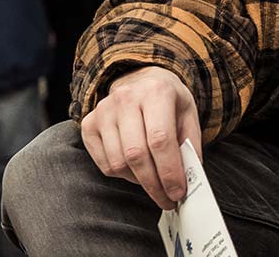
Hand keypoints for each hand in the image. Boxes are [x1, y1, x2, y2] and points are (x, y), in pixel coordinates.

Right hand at [79, 65, 201, 209]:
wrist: (140, 80)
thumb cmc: (168, 101)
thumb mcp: (188, 115)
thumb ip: (190, 145)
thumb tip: (190, 180)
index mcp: (156, 92)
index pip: (160, 140)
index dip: (169, 171)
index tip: (178, 192)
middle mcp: (126, 99)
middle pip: (136, 155)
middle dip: (154, 184)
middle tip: (167, 199)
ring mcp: (103, 111)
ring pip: (118, 163)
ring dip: (139, 181)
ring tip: (154, 181)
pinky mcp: (88, 124)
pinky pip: (104, 164)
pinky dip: (123, 175)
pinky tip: (137, 169)